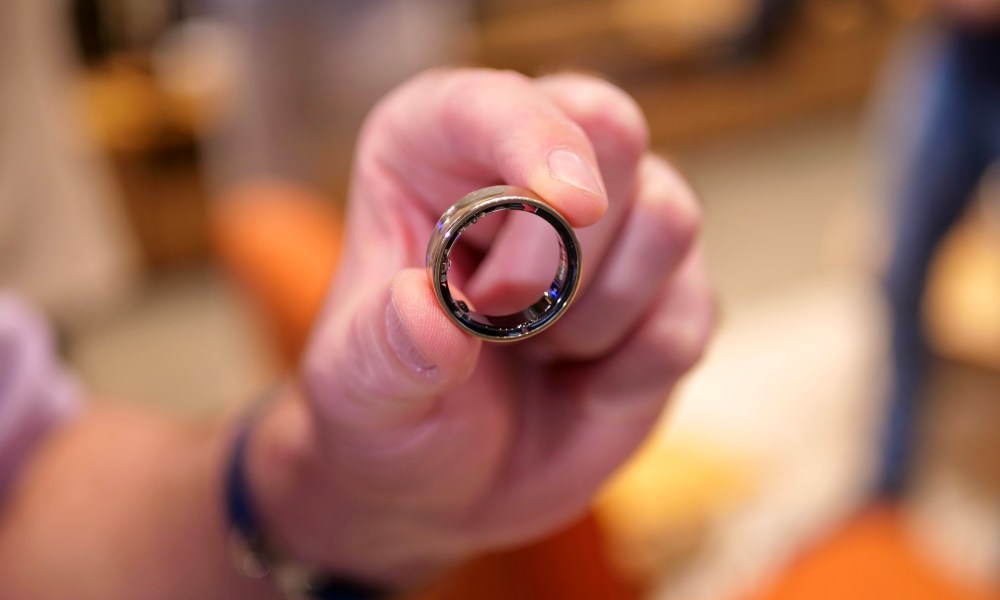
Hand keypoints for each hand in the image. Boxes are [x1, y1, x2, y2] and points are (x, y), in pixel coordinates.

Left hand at [248, 68, 714, 586]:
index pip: (496, 103)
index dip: (537, 139)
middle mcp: (532, 168)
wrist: (449, 486)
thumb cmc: (392, 415)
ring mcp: (613, 228)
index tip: (568, 206)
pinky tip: (587, 387)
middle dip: (568, 249)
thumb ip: (384, 352)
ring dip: (598, 314)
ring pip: (668, 216)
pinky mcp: (667, 292)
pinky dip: (638, 367)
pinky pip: (692, 309)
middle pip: (610, 133)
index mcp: (434, 154)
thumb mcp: (359, 393)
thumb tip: (428, 312)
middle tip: (505, 321)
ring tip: (538, 354)